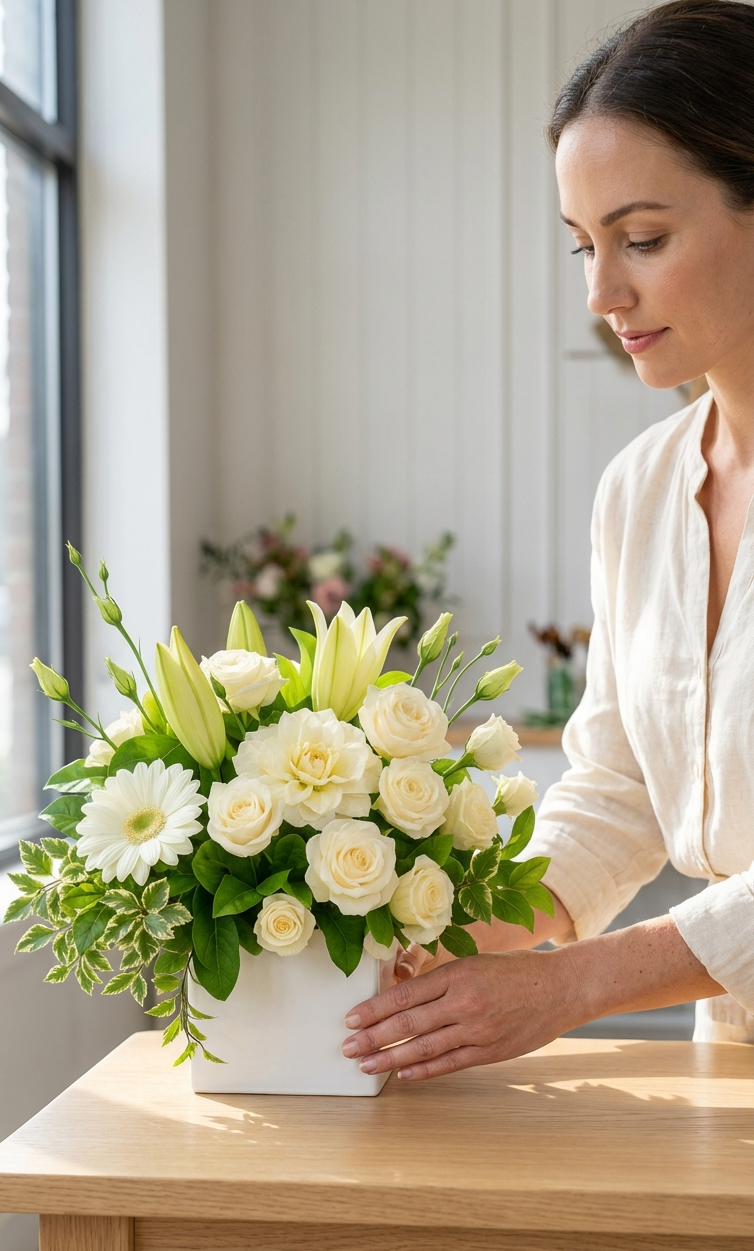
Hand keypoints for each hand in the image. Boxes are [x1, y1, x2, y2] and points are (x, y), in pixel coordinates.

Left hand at [342, 949, 574, 1081]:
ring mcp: (477, 1030)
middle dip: (373, 1038)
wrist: (561, 988)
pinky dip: (423, 1071)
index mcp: (457, 974)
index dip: (373, 1009)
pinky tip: (403, 1074)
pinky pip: (449, 1064)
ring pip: (424, 1048)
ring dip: (390, 1059)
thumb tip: (402, 991)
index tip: (351, 1019)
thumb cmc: (516, 971)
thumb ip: (441, 978)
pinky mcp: (490, 1052)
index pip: (404, 994)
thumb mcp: (475, 962)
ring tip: (367, 1066)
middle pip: (408, 1023)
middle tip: (348, 1048)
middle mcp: (464, 1003)